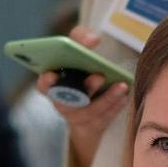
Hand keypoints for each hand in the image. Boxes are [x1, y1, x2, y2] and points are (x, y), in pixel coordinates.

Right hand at [39, 26, 130, 166]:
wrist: (89, 103)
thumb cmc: (80, 70)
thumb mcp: (77, 52)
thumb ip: (79, 39)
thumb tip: (92, 39)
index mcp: (52, 85)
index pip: (43, 86)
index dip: (46, 82)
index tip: (52, 75)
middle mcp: (61, 103)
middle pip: (68, 101)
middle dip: (84, 88)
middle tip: (99, 76)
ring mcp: (76, 118)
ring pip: (89, 112)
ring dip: (106, 98)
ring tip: (121, 86)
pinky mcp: (92, 127)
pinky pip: (103, 120)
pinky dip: (114, 108)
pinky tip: (124, 97)